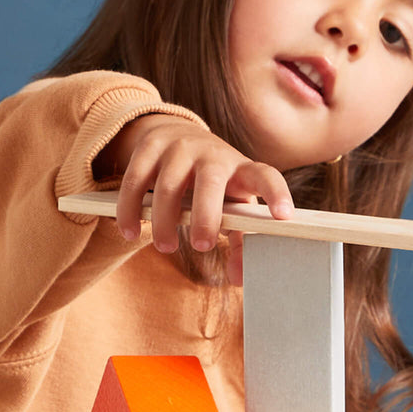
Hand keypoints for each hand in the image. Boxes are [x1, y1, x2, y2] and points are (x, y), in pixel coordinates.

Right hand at [103, 114, 293, 256]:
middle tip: (201, 246)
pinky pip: (135, 179)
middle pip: (211, 182)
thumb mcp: (231, 205)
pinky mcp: (149, 147)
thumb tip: (238, 278)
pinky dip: (130, 208)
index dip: (276, 194)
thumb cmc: (212, 183)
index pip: (266, 176)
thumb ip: (239, 240)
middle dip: (206, 215)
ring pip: (168, 185)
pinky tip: (129, 231)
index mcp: (241, 170)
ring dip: (164, 220)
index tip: (284, 216)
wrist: (175, 134)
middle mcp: (213, 155)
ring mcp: (179, 148)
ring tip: (166, 246)